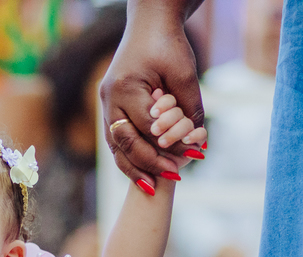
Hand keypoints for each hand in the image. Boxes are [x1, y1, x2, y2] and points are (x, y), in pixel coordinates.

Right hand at [99, 8, 206, 188]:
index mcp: (125, 87)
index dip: (170, 145)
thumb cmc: (168, 44)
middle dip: (150, 163)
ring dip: (134, 168)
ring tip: (152, 187)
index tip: (193, 157)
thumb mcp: (185, 74)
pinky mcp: (110, 108)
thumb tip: (197, 143)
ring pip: (116, 147)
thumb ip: (191, 108)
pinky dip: (128, 158)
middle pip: (127, 143)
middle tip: (174, 176)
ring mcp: (105, 104)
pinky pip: (116, 141)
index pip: (148, 128)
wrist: (148, 24)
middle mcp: (109, 98)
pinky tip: (142, 173)